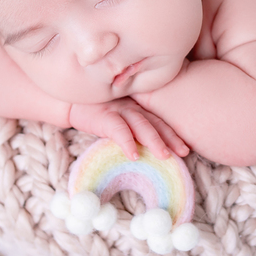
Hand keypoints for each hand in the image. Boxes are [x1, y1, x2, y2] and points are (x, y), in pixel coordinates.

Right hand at [68, 98, 189, 160]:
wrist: (68, 100)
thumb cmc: (95, 109)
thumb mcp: (117, 115)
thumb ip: (131, 126)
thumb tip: (148, 150)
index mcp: (138, 108)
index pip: (160, 120)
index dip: (174, 133)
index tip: (187, 147)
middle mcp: (132, 107)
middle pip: (156, 122)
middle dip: (171, 138)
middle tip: (184, 152)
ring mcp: (119, 109)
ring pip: (141, 125)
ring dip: (154, 140)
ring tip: (164, 155)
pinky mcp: (104, 116)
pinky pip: (118, 129)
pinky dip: (127, 142)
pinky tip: (134, 155)